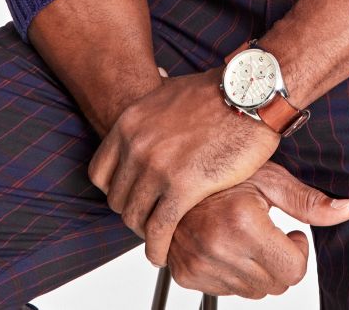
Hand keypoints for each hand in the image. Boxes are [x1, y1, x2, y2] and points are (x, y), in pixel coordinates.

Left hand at [87, 63, 281, 265]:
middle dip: (133, 213)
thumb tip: (147, 104)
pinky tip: (164, 254)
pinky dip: (158, 248)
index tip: (131, 198)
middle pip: (117, 199)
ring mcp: (158, 166)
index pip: (100, 174)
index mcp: (129, 124)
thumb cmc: (216, 93)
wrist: (247, 95)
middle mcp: (137, 145)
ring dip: (145, 233)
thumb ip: (151, 111)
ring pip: (135, 218)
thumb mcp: (167, 93)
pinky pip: (159, 229)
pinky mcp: (184, 186)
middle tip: (150, 220)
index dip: (115, 191)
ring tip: (159, 239)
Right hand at [166, 159, 348, 298]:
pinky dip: (232, 272)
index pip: (293, 271)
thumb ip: (309, 202)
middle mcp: (218, 246)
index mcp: (242, 222)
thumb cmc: (224, 170)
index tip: (289, 233)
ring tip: (243, 234)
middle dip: (279, 261)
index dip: (297, 251)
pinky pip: (227, 290)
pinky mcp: (186, 274)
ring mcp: (199, 263)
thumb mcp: (270, 178)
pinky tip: (225, 243)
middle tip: (266, 232)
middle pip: (275, 285)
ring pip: (253, 291)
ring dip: (256, 268)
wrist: (175, 171)